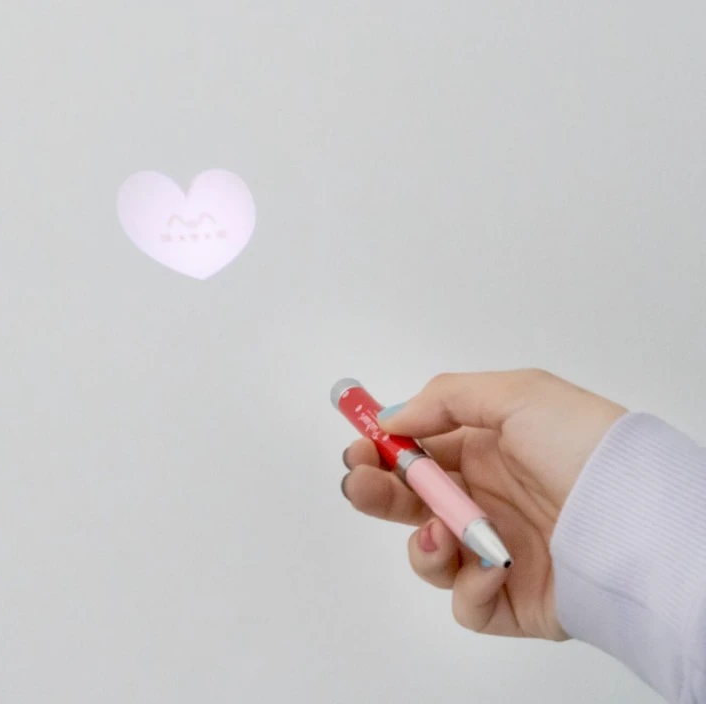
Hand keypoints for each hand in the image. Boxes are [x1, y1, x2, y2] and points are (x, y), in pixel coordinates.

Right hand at [340, 369, 626, 639]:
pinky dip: (470, 587)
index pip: (419, 450)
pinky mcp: (509, 600)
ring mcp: (496, 550)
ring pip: (429, 554)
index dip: (382, 449)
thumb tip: (393, 418)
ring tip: (445, 533)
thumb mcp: (518, 394)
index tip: (358, 447)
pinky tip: (494, 568)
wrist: (639, 521)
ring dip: (425, 543)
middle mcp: (486, 498)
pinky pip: (466, 602)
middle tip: (359, 484)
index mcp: (486, 450)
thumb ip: (445, 398)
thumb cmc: (582, 447)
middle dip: (377, 492)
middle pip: (410, 501)